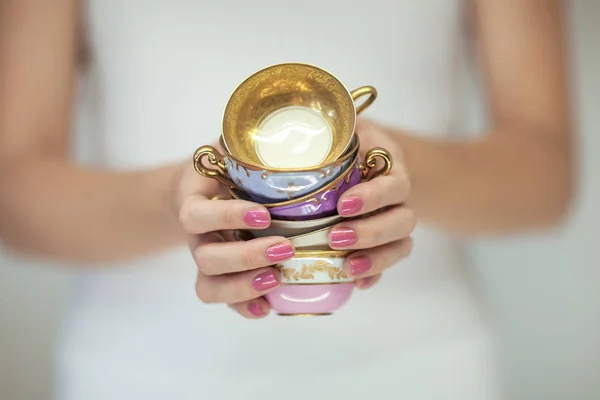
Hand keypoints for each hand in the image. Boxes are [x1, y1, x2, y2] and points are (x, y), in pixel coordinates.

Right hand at [176, 146, 293, 318]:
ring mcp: (207, 259)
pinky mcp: (221, 276)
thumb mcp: (229, 148)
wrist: (203, 190)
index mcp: (194, 203)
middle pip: (207, 258)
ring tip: (277, 280)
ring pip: (209, 286)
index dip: (227, 218)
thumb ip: (246, 140)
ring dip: (244, 287)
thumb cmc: (223, 168)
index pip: (198, 215)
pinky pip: (224, 300)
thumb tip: (285, 124)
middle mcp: (197, 236)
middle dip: (246, 257)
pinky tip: (269, 308)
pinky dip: (245, 308)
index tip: (264, 214)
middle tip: (285, 248)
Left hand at [328, 119, 415, 287]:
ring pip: (401, 244)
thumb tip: (276, 128)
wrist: (365, 153)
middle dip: (371, 232)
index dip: (374, 197)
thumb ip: (323, 127)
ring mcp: (395, 220)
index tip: (343, 204)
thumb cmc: (343, 140)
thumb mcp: (339, 128)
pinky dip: (375, 274)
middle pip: (402, 221)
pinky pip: (388, 262)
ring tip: (347, 269)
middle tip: (336, 237)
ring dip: (375, 258)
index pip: (394, 185)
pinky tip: (357, 284)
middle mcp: (399, 197)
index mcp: (390, 168)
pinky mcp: (385, 241)